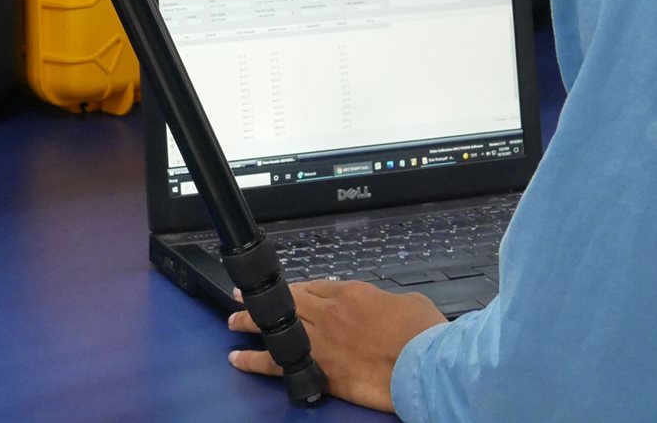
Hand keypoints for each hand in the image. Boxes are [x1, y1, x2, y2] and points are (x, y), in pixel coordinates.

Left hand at [228, 281, 447, 412]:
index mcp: (352, 294)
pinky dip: (256, 361)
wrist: (423, 364)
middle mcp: (330, 314)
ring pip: (276, 327)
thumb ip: (385, 304)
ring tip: (233, 322)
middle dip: (264, 300)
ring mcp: (321, 341)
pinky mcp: (320, 369)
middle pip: (288, 302)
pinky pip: (279, 363)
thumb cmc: (423, 335)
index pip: (315, 286)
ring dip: (251, 324)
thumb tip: (383, 311)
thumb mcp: (409, 304)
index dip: (296, 289)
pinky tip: (241, 359)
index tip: (286, 291)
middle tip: (242, 296)